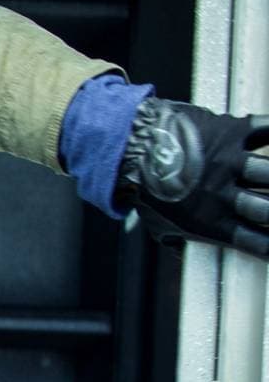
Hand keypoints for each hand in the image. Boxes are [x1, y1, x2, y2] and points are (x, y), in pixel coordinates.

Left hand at [116, 97, 268, 256]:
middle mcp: (221, 194)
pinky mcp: (229, 132)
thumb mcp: (159, 224)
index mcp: (208, 222)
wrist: (127, 146)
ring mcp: (228, 161)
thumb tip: (187, 252)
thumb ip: (180, 240)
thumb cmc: (143, 188)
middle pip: (268, 209)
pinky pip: (266, 129)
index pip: (255, 241)